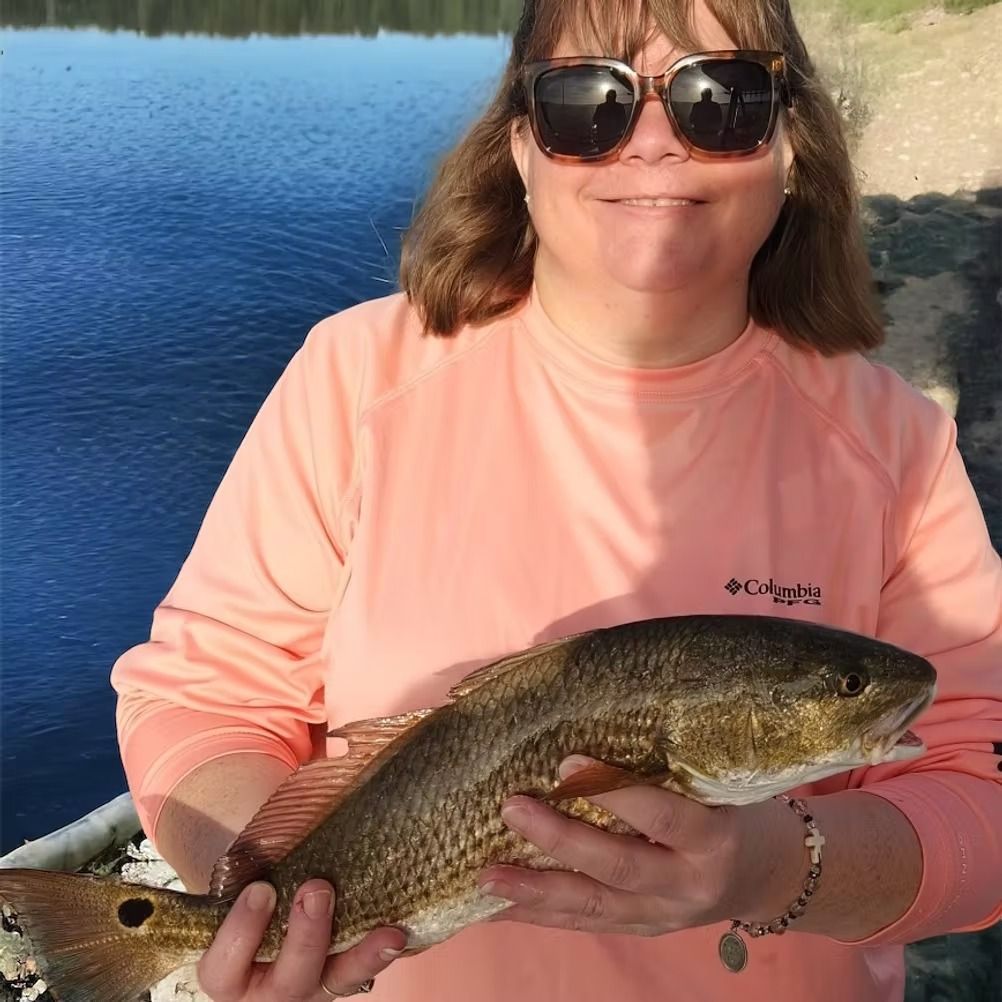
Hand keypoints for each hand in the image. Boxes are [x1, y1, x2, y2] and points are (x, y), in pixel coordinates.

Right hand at [197, 879, 405, 1000]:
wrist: (264, 937)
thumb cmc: (247, 905)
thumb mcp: (234, 898)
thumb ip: (244, 875)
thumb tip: (266, 822)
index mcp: (228, 975)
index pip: (224, 965)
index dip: (241, 930)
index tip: (260, 888)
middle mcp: (266, 992)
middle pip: (288, 980)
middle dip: (306, 936)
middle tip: (317, 889)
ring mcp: (307, 991)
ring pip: (334, 983)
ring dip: (360, 955)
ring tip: (387, 931)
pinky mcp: (337, 982)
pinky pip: (360, 974)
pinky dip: (380, 954)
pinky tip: (399, 934)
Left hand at [478, 756, 803, 936]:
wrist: (770, 872)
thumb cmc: (735, 807)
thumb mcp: (717, 781)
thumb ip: (664, 764)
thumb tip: (591, 711)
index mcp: (714, 839)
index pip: (664, 817)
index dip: (615, 792)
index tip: (566, 760)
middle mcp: (688, 885)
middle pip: (618, 866)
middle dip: (561, 840)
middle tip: (511, 807)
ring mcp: (664, 917)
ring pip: (594, 906)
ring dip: (536, 891)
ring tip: (487, 876)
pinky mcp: (642, 930)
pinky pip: (586, 924)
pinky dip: (540, 915)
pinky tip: (499, 905)